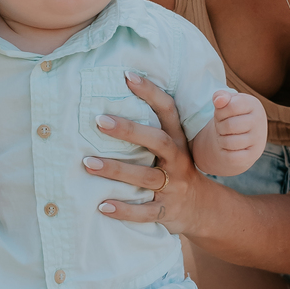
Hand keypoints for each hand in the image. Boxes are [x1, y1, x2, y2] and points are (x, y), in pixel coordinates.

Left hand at [81, 73, 210, 234]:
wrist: (202, 210)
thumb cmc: (176, 172)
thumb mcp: (172, 149)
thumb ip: (150, 132)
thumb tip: (109, 106)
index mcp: (178, 141)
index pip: (168, 110)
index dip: (150, 92)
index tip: (127, 76)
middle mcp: (177, 161)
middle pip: (157, 141)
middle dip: (129, 130)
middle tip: (99, 121)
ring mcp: (173, 187)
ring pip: (145, 177)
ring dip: (116, 170)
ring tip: (87, 163)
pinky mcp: (166, 211)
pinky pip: (144, 212)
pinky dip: (124, 210)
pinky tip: (102, 206)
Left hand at [211, 89, 267, 161]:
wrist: (242, 137)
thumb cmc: (232, 116)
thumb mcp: (227, 103)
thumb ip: (221, 96)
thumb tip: (218, 100)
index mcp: (254, 104)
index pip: (230, 106)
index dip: (219, 111)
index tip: (221, 113)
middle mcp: (259, 121)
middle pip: (229, 125)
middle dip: (219, 127)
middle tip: (223, 127)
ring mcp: (258, 140)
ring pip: (229, 142)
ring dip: (221, 140)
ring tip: (226, 136)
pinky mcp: (253, 156)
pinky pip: (232, 157)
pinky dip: (225, 153)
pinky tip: (230, 148)